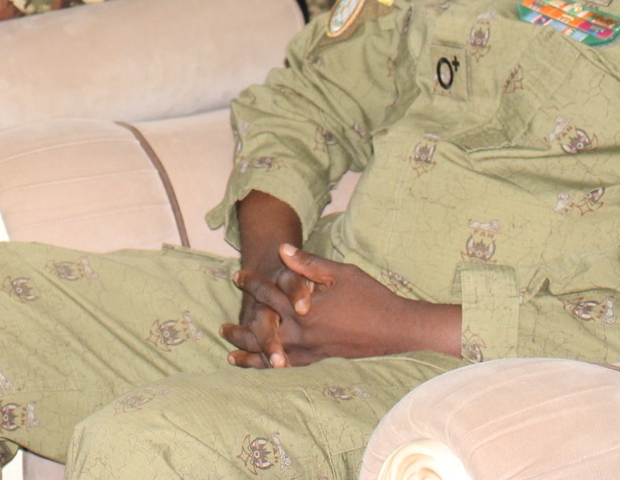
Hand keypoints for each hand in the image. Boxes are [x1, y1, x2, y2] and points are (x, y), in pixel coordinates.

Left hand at [222, 246, 461, 367]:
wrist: (397, 327)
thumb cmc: (370, 296)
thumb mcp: (340, 272)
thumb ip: (308, 264)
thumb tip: (281, 251)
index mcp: (305, 309)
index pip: (270, 294)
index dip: (253, 283)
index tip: (237, 277)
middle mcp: (304, 333)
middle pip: (264, 330)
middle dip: (242, 329)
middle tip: (223, 328)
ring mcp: (314, 349)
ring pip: (274, 354)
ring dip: (252, 354)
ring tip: (232, 355)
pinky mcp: (324, 358)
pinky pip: (293, 364)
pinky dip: (276, 367)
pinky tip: (270, 368)